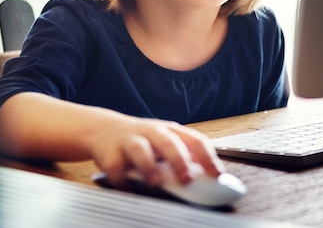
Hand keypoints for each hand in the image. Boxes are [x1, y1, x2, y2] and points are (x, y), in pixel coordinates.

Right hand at [89, 116, 225, 188]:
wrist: (105, 130)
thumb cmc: (143, 140)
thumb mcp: (165, 143)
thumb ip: (184, 156)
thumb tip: (208, 178)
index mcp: (171, 130)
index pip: (195, 140)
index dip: (208, 157)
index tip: (217, 175)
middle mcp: (152, 132)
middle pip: (168, 142)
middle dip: (179, 160)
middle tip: (187, 178)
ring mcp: (130, 141)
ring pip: (140, 149)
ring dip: (148, 166)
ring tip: (155, 182)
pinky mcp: (109, 153)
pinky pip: (115, 168)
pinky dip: (122, 182)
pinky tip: (128, 191)